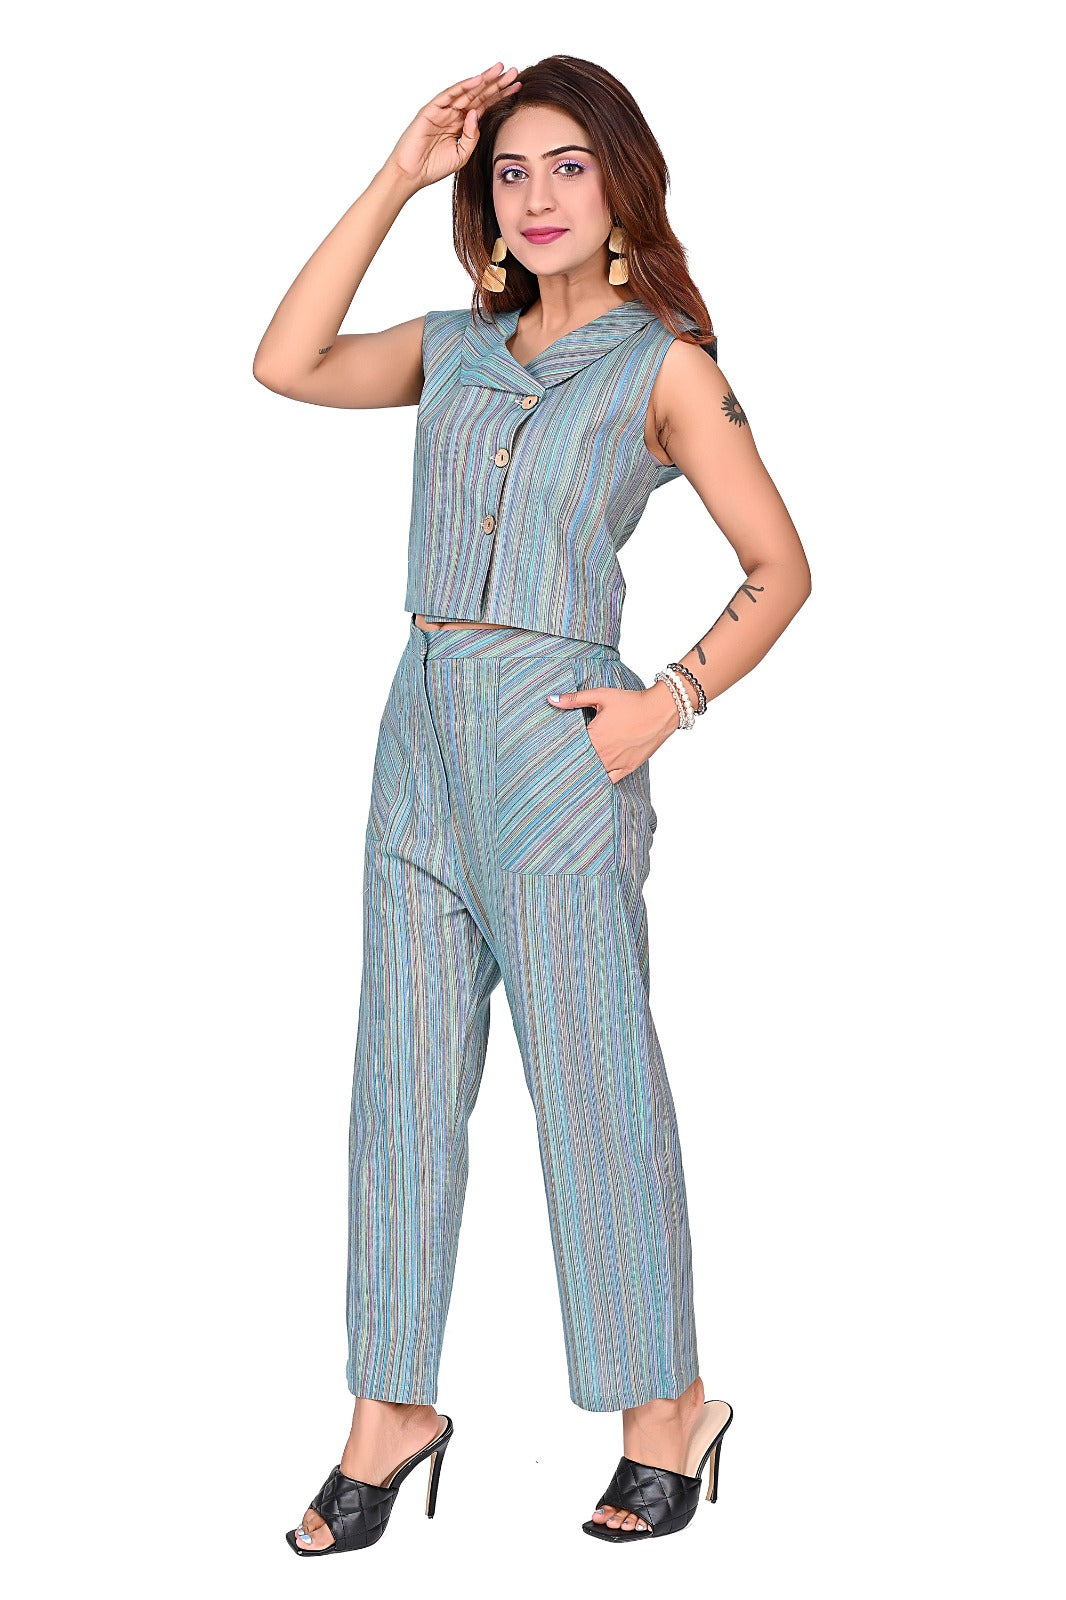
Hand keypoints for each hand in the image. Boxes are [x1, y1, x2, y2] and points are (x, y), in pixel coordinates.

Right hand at [381, 62, 521, 192]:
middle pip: (479, 95)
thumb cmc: (433, 167)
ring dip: (484, 79)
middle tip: (514, 72)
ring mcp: (442, 110)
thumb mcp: (462, 154)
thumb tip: (477, 115)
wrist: (411, 174)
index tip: (518, 88)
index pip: (485, 106)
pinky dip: (463, 86)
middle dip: (496, 83)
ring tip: (500, 69)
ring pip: (467, 91)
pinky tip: (478, 79)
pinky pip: (449, 94)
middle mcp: (453, 114)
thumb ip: (472, 137)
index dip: (501, 96)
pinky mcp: (431, 109)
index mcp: (462, 124)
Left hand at [547, 683, 676, 782]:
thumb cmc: (631, 702)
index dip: (559, 750)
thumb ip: (574, 699)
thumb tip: (551, 699)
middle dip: (568, 763)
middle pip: (579, 764)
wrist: (659, 711)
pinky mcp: (628, 768)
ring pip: (593, 774)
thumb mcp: (601, 695)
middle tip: (553, 769)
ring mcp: (616, 763)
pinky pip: (609, 780)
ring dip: (583, 772)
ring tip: (571, 774)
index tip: (549, 753)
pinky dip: (599, 780)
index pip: (569, 748)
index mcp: (594, 737)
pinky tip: (591, 779)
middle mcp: (603, 754)